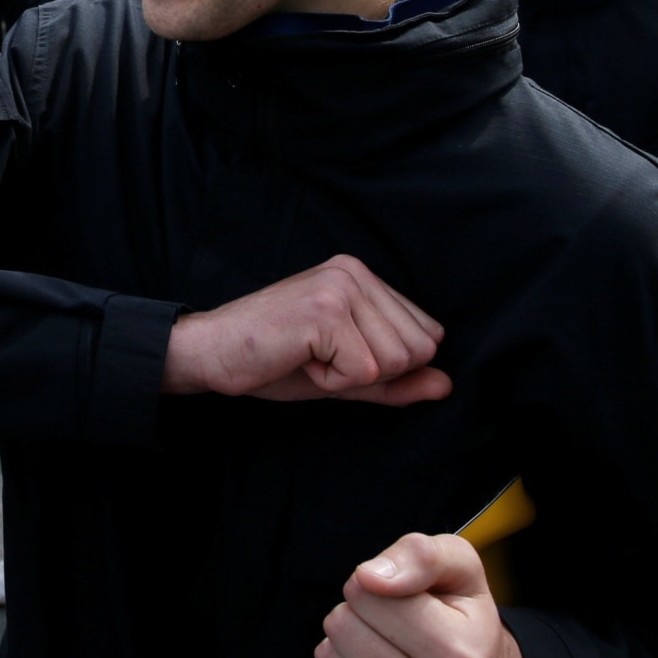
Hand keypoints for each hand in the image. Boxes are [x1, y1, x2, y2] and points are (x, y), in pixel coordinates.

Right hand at [161, 254, 451, 405]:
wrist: (210, 354)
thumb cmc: (272, 361)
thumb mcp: (344, 374)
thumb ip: (396, 380)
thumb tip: (447, 386)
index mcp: (362, 276)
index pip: (426, 335)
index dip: (385, 364)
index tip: (334, 355)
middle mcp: (355, 272)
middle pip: (418, 349)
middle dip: (371, 372)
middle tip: (319, 358)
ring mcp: (340, 287)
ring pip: (395, 361)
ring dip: (350, 377)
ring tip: (308, 357)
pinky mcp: (325, 311)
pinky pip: (364, 371)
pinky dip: (331, 382)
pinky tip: (298, 360)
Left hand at [312, 533, 526, 657]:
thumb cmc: (467, 621)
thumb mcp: (463, 570)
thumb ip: (422, 556)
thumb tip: (370, 576)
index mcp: (457, 657)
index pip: (364, 592)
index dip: (377, 583)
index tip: (405, 598)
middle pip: (341, 624)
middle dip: (362, 614)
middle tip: (396, 627)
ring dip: (349, 645)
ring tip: (388, 649)